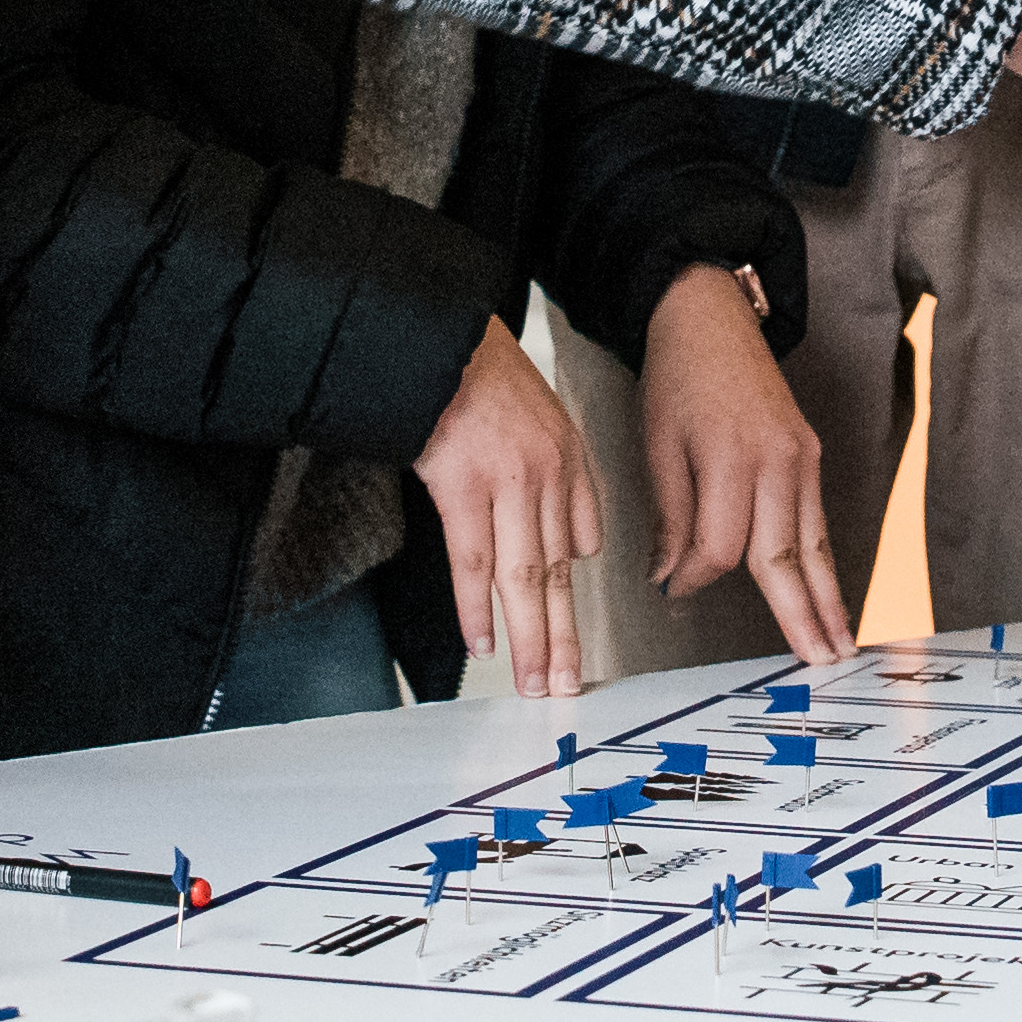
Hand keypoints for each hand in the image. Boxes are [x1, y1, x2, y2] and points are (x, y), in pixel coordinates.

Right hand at [412, 318, 598, 699]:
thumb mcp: (543, 416)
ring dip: (529, 639)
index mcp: (568, 459)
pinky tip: (483, 642)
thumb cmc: (478, 372)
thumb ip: (564, 480)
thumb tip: (578, 548)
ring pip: (524, 578)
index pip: (581, 543)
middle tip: (565, 686)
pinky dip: (477, 608)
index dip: (576, 596)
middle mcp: (547, 475)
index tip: (575, 639)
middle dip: (563, 639)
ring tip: (532, 682)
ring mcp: (508, 483)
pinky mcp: (462, 486)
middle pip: (558, 574)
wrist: (440, 335)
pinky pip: (473, 561)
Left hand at [634, 268, 848, 664]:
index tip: (673, 588)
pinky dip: (824, 560)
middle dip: (800, 613)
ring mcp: (801, 457)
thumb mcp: (658, 447)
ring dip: (828, 597)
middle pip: (784, 555)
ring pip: (813, 542)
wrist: (709, 319)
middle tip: (816, 659)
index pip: (720, 547)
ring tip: (839, 642)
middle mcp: (777, 460)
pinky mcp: (810, 454)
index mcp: (731, 457)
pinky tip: (832, 591)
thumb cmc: (678, 378)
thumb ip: (671, 518)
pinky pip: (817, 518)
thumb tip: (670, 577)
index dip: (694, 577)